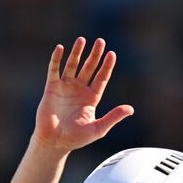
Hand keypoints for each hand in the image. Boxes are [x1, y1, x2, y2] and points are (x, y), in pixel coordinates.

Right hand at [33, 37, 133, 152]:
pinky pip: (54, 70)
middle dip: (94, 55)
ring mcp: (65, 87)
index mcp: (91, 98)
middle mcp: (79, 90)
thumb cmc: (76, 139)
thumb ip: (113, 117)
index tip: (112, 54)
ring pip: (72, 65)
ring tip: (82, 40)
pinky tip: (60, 48)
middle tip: (100, 41)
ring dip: (77, 53)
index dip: (107, 66)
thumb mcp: (98, 128)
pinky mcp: (51, 88)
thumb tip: (131, 109)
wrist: (54, 142)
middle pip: (89, 68)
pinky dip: (56, 59)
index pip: (101, 78)